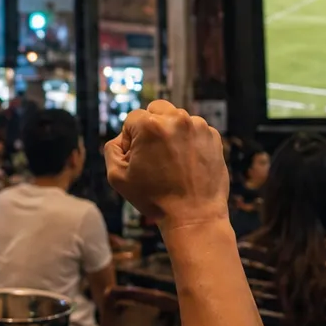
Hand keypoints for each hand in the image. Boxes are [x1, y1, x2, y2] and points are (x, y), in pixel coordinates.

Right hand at [104, 100, 228, 228]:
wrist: (194, 216)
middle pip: (156, 110)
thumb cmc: (153, 198)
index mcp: (150, 125)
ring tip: (172, 162)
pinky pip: (194, 130)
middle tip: (154, 154)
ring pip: (177, 119)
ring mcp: (198, 126)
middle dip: (151, 127)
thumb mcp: (117, 176)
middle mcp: (176, 119)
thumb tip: (123, 138)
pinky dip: (189, 141)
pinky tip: (187, 163)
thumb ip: (112, 148)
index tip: (138, 159)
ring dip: (171, 133)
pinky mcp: (214, 136)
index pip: (132, 119)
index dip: (130, 140)